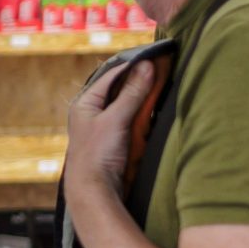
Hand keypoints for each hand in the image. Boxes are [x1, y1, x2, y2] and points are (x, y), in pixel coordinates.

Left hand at [64, 60, 155, 202]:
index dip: (134, 64)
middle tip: (163, 67)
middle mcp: (92, 112)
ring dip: (143, 97)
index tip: (156, 56)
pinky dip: (143, 114)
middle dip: (140, 80)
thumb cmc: (97, 155)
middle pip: (120, 88)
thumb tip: (147, 66)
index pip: (112, 75)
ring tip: (163, 82)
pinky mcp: (115, 140)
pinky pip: (132, 120)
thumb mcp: (116, 120)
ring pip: (128, 104)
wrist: (94, 192)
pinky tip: (155, 109)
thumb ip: (132, 93)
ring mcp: (104, 126)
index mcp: (85, 103)